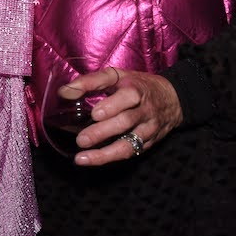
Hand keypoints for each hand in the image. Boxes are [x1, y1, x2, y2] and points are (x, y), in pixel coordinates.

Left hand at [65, 67, 182, 166]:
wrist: (172, 99)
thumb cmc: (137, 85)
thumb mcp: (116, 76)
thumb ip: (90, 82)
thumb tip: (64, 92)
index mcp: (136, 90)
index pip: (128, 96)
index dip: (112, 105)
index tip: (95, 113)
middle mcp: (144, 110)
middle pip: (126, 122)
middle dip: (103, 132)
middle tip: (82, 139)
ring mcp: (147, 129)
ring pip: (129, 143)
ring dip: (106, 153)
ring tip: (82, 158)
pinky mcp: (148, 143)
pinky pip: (130, 152)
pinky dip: (111, 157)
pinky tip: (93, 160)